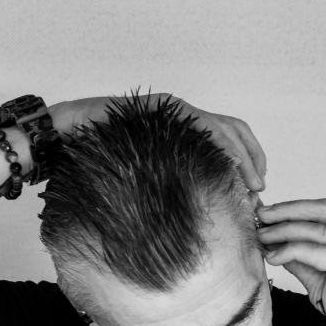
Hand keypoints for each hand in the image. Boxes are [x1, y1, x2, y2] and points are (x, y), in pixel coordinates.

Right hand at [48, 94, 266, 191]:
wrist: (66, 137)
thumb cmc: (104, 164)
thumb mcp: (150, 180)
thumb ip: (174, 188)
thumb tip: (202, 217)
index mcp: (186, 132)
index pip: (229, 138)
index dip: (249, 161)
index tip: (257, 188)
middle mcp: (184, 117)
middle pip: (234, 130)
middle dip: (253, 160)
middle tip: (259, 189)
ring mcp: (173, 110)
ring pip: (222, 127)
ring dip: (242, 155)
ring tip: (250, 182)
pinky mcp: (160, 108)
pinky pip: (197, 124)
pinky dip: (217, 144)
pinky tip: (226, 165)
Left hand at [257, 198, 325, 325]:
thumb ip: (307, 260)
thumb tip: (277, 245)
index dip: (299, 208)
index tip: (274, 212)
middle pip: (322, 213)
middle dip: (287, 212)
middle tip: (262, 216)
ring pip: (316, 230)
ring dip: (284, 231)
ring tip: (263, 237)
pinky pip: (314, 251)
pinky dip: (290, 251)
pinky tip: (274, 256)